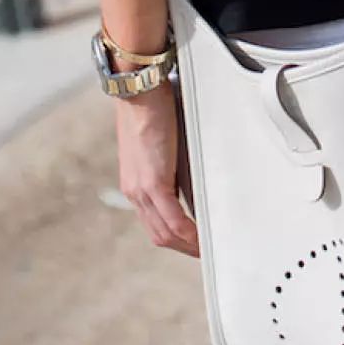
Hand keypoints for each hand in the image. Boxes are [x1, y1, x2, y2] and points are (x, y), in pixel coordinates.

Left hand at [114, 76, 199, 256]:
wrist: (140, 91)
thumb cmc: (154, 110)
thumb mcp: (167, 147)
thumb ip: (178, 169)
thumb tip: (195, 183)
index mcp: (137, 184)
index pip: (155, 224)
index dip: (176, 239)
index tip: (195, 243)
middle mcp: (136, 191)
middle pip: (159, 236)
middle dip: (184, 249)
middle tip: (206, 253)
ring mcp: (142, 189)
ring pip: (164, 233)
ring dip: (187, 245)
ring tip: (207, 249)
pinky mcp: (153, 182)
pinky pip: (171, 219)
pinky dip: (188, 233)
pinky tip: (201, 237)